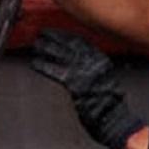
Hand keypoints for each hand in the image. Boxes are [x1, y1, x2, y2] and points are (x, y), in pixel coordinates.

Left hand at [31, 30, 140, 148]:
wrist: (113, 116)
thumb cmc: (108, 101)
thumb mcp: (104, 75)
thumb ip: (91, 65)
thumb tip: (76, 58)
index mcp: (99, 58)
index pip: (79, 41)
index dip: (64, 35)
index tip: (54, 32)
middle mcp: (91, 61)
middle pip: (68, 44)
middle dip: (53, 37)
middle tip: (41, 34)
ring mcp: (82, 71)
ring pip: (60, 54)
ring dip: (45, 48)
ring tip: (36, 46)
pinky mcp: (73, 83)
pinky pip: (55, 70)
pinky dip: (44, 65)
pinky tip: (36, 63)